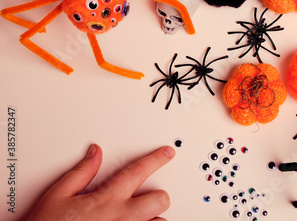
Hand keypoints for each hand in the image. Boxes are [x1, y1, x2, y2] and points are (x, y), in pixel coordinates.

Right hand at [26, 144, 174, 220]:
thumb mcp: (58, 195)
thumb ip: (81, 172)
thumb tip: (95, 153)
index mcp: (106, 199)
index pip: (139, 171)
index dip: (156, 159)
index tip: (167, 153)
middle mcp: (121, 217)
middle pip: (160, 200)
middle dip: (158, 196)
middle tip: (150, 196)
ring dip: (152, 218)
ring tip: (139, 217)